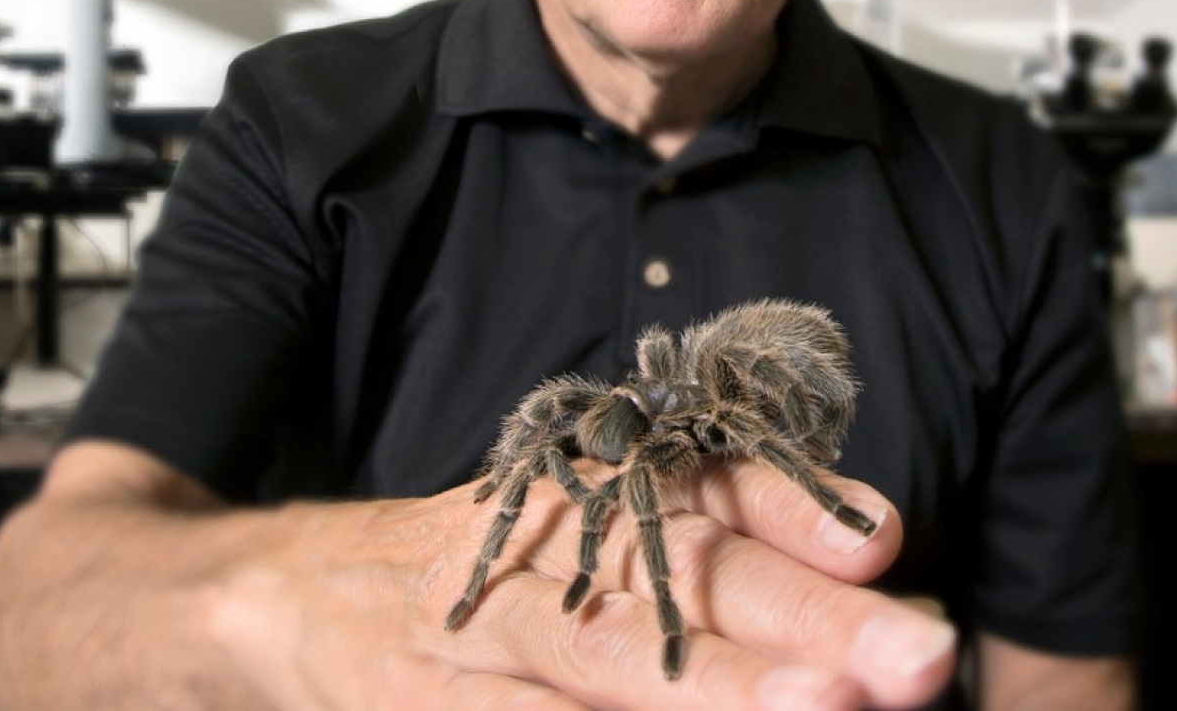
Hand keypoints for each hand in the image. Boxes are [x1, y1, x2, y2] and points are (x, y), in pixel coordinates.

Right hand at [210, 458, 956, 710]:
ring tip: (822, 710)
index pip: (705, 487)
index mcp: (587, 495)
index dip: (796, 509)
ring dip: (712, 692)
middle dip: (804, 621)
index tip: (890, 539)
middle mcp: (539, 554)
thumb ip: (708, 527)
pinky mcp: (413, 710)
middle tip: (914, 657)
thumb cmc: (464, 574)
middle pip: (677, 576)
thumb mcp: (575, 529)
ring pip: (603, 660)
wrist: (262, 599)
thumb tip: (864, 541)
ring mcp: (472, 638)